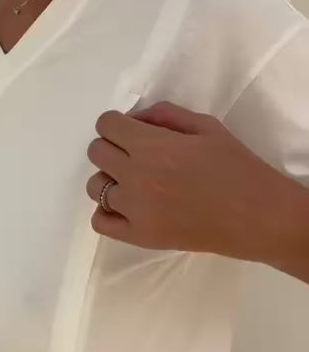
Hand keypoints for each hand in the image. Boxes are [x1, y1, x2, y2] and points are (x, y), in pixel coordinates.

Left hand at [86, 101, 288, 262]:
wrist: (257, 216)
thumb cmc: (235, 167)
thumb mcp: (206, 126)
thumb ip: (165, 115)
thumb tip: (135, 119)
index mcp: (152, 146)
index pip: (106, 125)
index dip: (117, 123)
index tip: (132, 131)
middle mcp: (135, 176)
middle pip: (96, 152)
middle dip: (112, 146)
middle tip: (136, 154)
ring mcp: (134, 209)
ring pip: (95, 186)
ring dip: (110, 179)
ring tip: (135, 183)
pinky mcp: (139, 236)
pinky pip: (100, 222)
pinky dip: (107, 211)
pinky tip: (128, 207)